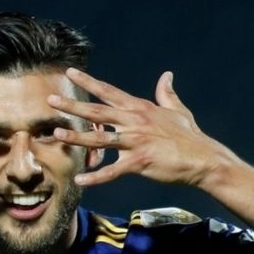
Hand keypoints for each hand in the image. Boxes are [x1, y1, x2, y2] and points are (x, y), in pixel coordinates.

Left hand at [48, 68, 239, 188]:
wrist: (203, 158)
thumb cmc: (189, 136)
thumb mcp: (177, 110)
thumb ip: (167, 94)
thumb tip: (167, 75)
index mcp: (140, 108)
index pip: (109, 92)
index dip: (89, 82)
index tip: (71, 73)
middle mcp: (135, 121)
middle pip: (98, 111)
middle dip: (73, 105)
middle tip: (50, 99)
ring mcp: (136, 141)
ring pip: (100, 138)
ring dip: (78, 136)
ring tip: (58, 133)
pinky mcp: (140, 162)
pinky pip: (113, 171)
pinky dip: (96, 177)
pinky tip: (80, 180)